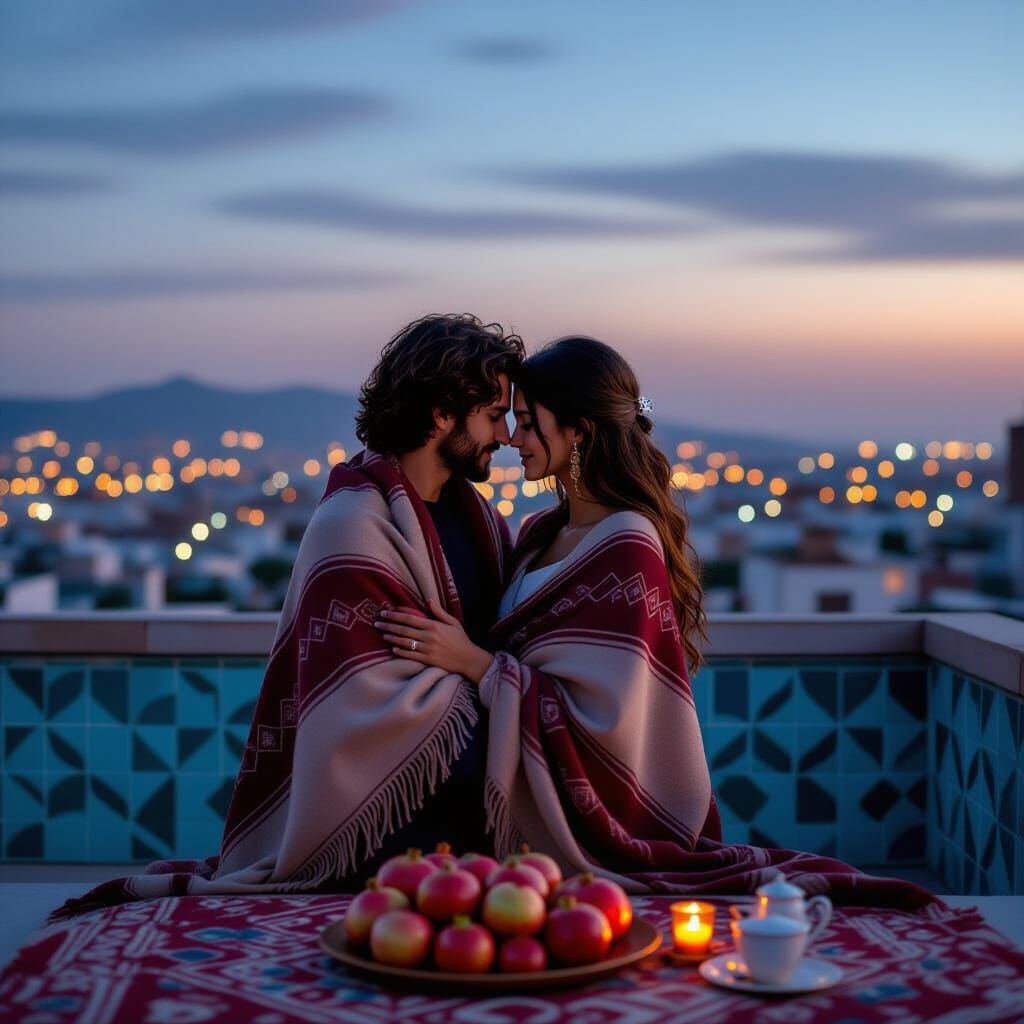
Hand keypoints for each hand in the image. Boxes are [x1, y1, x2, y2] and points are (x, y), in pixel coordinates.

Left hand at [374, 599, 493, 682]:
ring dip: (392, 637)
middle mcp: (429, 636)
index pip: (410, 618)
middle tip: (377, 622)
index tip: (385, 612)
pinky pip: (410, 655)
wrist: (468, 659)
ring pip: (404, 642)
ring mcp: (427, 649)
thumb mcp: (453, 622)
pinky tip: (392, 648)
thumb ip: (439, 612)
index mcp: (434, 625)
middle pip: (404, 629)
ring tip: (382, 634)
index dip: (396, 615)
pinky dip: (400, 651)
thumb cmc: (461, 639)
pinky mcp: (427, 660)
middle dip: (389, 625)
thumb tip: (429, 600)